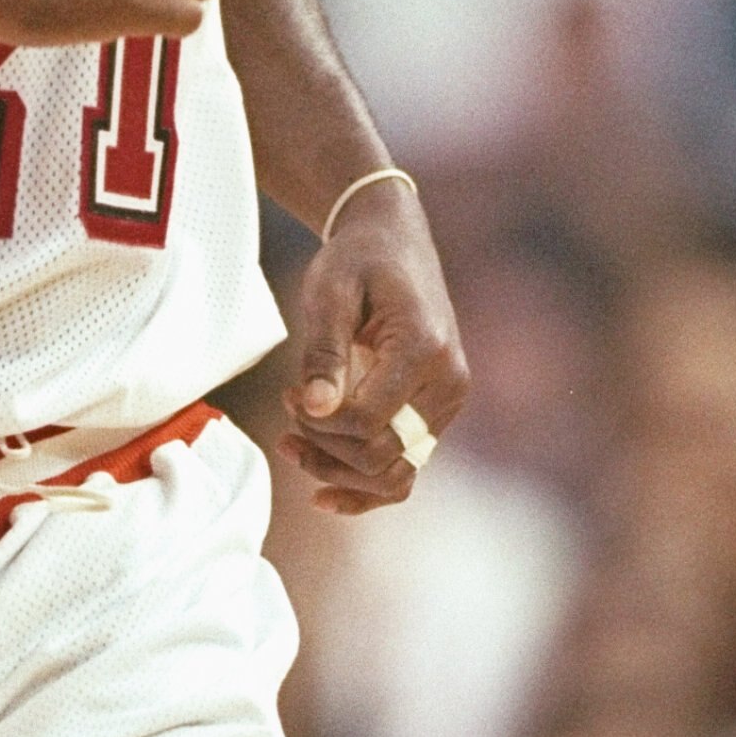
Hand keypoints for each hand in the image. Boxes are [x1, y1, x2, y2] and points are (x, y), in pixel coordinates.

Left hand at [279, 186, 469, 511]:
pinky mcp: (434, 414)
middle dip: (324, 446)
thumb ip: (324, 353)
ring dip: (338, 473)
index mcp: (425, 349)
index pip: (368, 421)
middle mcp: (447, 383)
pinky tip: (323, 496)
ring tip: (292, 444)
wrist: (393, 240)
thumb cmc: (358, 260)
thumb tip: (316, 410)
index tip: (287, 393)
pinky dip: (366, 489)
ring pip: (394, 473)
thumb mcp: (329, 293)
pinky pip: (405, 469)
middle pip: (383, 456)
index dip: (318, 422)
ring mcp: (446, 403)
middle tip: (288, 407)